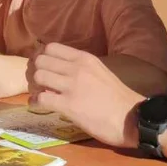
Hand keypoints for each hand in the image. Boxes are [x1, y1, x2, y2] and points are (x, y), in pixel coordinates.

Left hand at [28, 43, 144, 148]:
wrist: (132, 118)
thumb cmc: (118, 98)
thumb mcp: (100, 72)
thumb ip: (82, 68)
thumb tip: (64, 69)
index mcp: (85, 58)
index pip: (51, 47)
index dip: (42, 56)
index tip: (42, 66)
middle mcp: (76, 68)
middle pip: (41, 60)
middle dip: (35, 70)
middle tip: (37, 81)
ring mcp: (72, 86)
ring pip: (38, 76)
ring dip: (34, 85)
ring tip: (38, 93)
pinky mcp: (68, 105)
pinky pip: (41, 98)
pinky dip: (35, 101)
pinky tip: (38, 105)